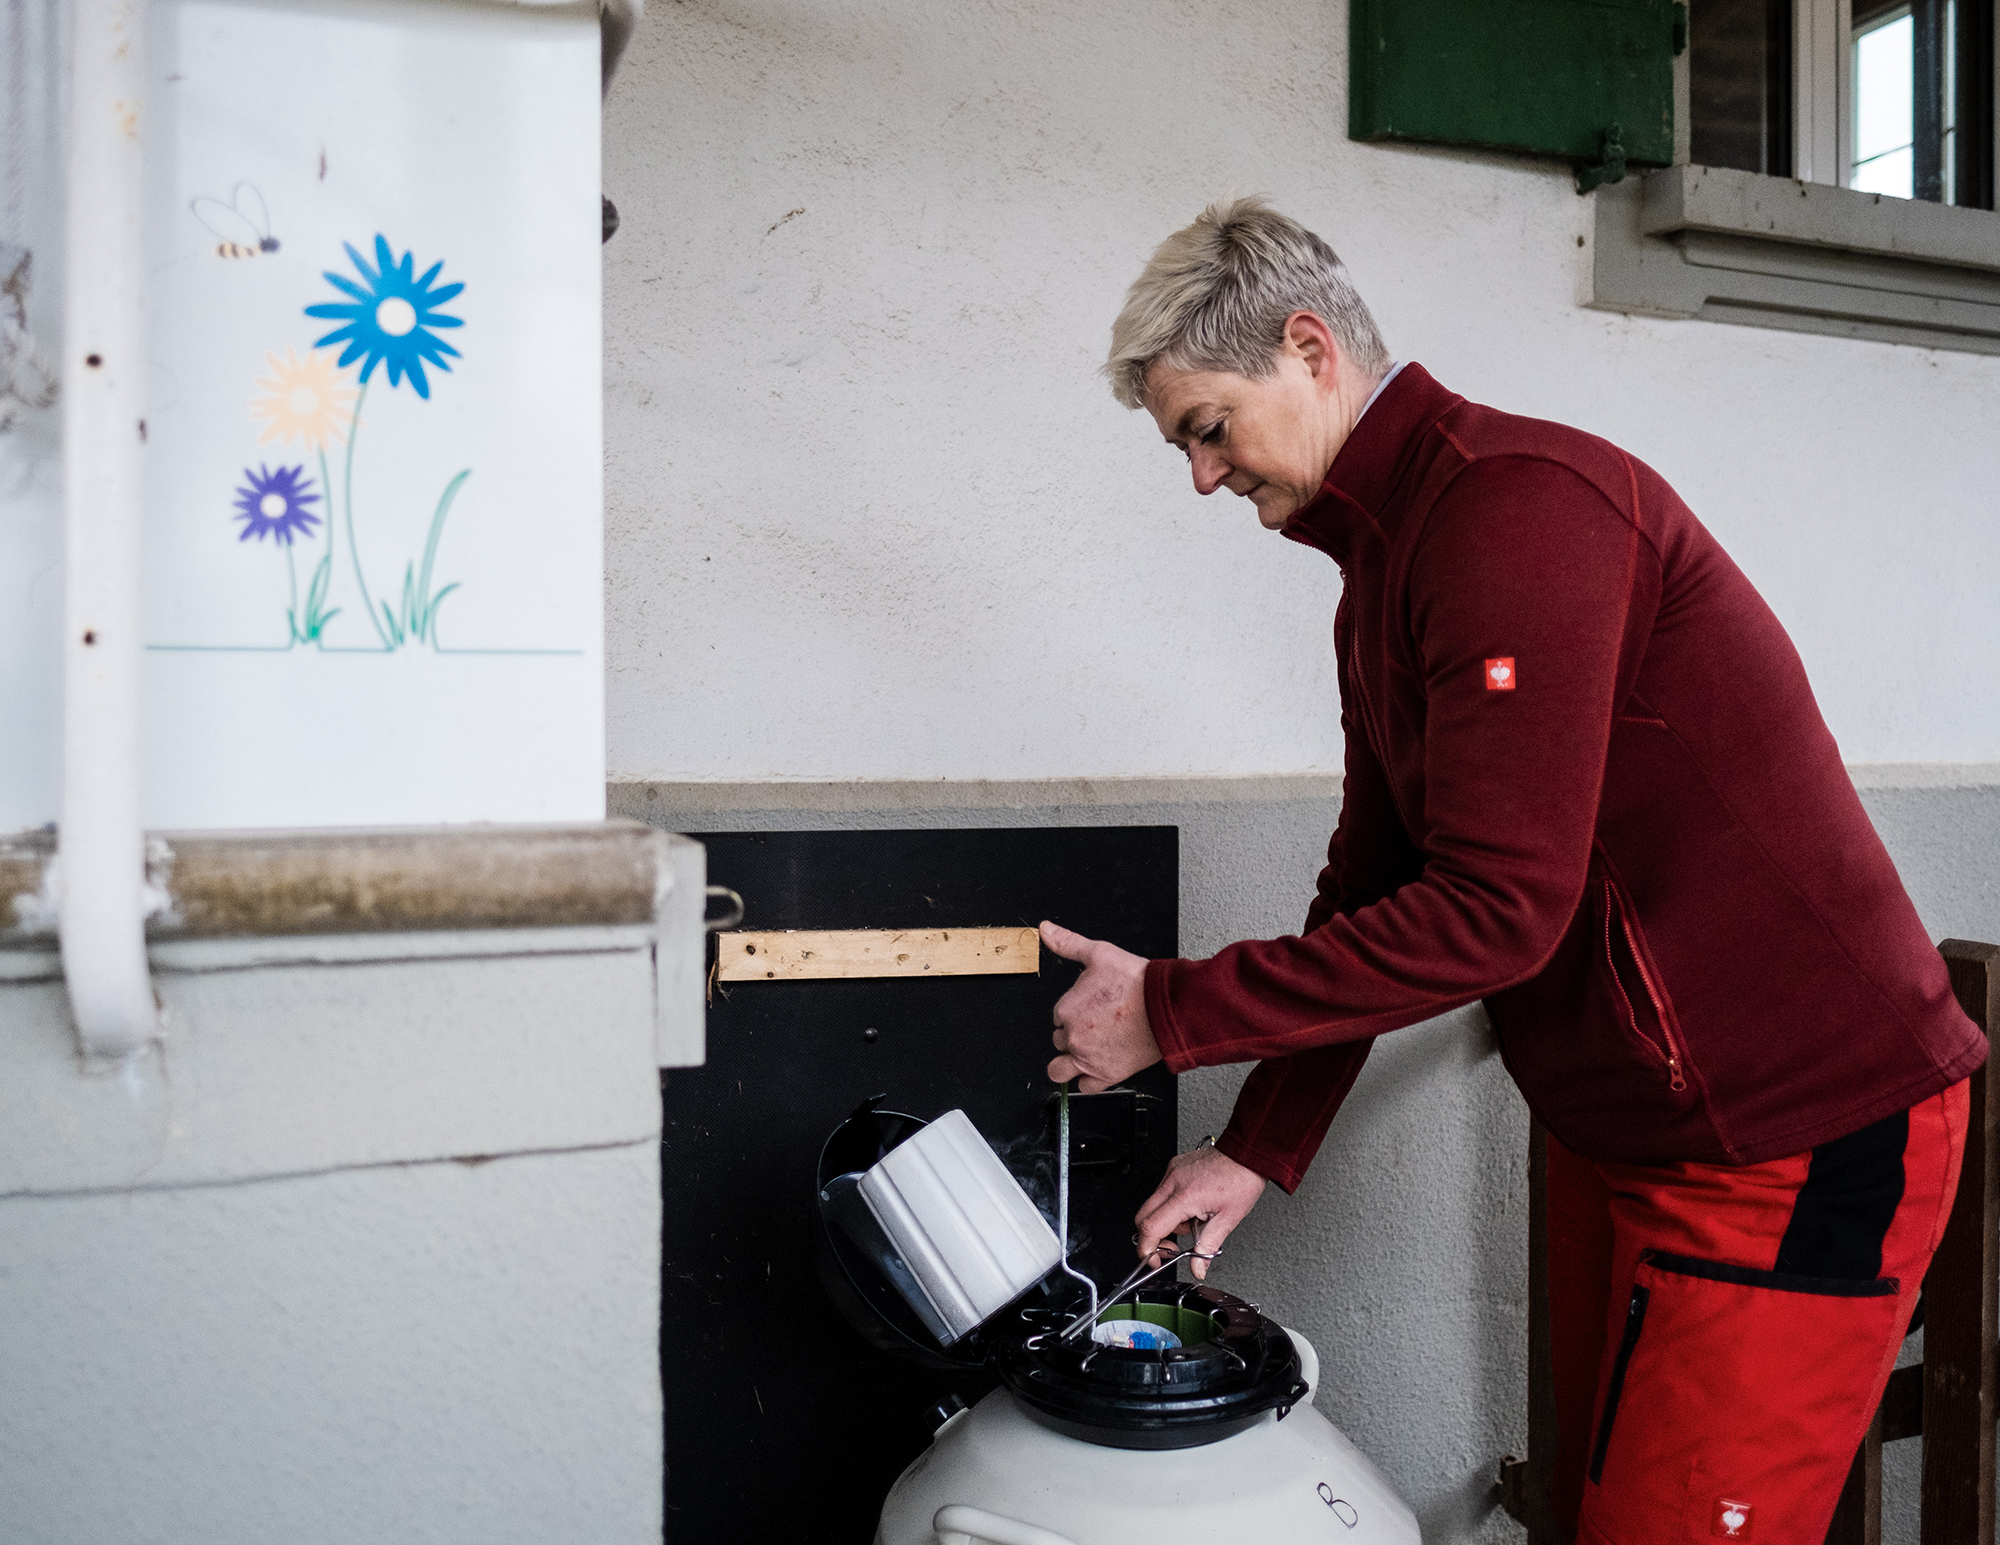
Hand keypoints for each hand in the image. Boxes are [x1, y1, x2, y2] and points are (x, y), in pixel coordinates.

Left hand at [1042, 920, 1159, 1093]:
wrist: (1168, 1007)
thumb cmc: (1138, 983)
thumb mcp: (1099, 954)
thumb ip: (1067, 943)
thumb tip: (1045, 930)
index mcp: (1067, 1009)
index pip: (1058, 1015)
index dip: (1073, 1010)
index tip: (1090, 1007)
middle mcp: (1073, 1037)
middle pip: (1059, 1040)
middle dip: (1073, 1033)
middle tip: (1096, 1024)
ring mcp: (1088, 1059)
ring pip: (1060, 1068)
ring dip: (1069, 1061)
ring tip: (1087, 1050)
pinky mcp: (1106, 1075)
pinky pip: (1084, 1087)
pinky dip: (1088, 1080)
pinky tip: (1097, 1066)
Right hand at [1133, 1143, 1266, 1280]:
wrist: (1246, 1154)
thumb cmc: (1241, 1181)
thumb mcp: (1228, 1220)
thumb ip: (1208, 1247)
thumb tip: (1198, 1268)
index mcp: (1185, 1196)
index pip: (1151, 1227)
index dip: (1147, 1248)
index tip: (1154, 1259)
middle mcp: (1173, 1182)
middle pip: (1143, 1217)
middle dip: (1153, 1237)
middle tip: (1173, 1247)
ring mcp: (1171, 1172)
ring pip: (1152, 1205)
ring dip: (1167, 1221)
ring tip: (1193, 1219)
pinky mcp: (1173, 1167)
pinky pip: (1162, 1192)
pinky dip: (1172, 1206)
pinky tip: (1192, 1205)